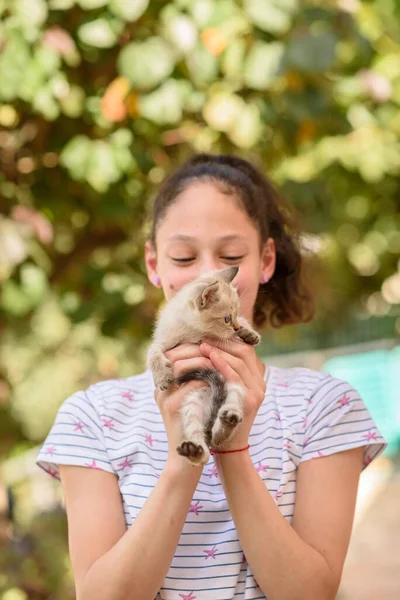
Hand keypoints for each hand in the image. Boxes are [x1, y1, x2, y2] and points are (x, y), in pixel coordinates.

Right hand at [155, 343, 213, 468]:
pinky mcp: (173, 407)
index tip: (212, 344)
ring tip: (219, 360)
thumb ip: (197, 383)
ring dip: (203, 360)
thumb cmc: (196, 429)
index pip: (173, 355)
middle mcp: (161, 389)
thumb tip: (214, 359)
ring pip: (180, 365)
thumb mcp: (194, 402)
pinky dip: (208, 377)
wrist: (187, 460)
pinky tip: (221, 377)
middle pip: (174, 356)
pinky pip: (192, 383)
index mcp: (164, 387)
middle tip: (217, 349)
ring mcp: (165, 398)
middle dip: (198, 349)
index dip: (192, 347)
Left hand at [199, 337, 266, 449]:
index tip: (209, 335)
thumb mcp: (224, 391)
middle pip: (244, 351)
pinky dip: (222, 363)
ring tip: (202, 345)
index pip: (245, 350)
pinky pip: (236, 375)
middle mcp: (260, 383)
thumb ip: (223, 374)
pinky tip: (209, 356)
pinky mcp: (250, 400)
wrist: (227, 446)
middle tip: (204, 337)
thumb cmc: (219, 416)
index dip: (227, 340)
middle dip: (223, 342)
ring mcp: (257, 391)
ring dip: (220, 350)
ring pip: (240, 360)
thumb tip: (207, 349)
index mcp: (255, 379)